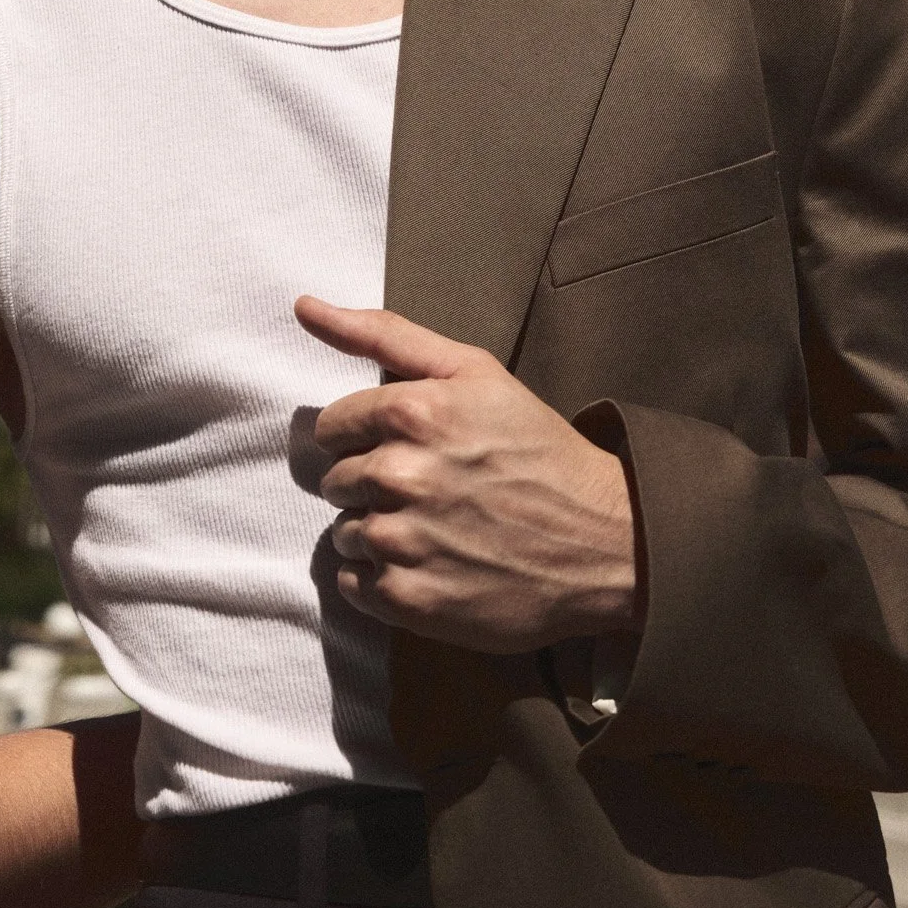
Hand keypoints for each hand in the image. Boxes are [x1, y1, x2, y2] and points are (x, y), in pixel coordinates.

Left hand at [298, 297, 638, 653]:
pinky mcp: (411, 601)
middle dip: (372, 484)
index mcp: (412, 411)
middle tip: (430, 490)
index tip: (405, 448)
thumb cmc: (536, 448)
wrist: (605, 540)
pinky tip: (429, 566)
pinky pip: (354, 586)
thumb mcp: (472, 371)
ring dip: (377, 533)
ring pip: (344, 534)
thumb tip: (302, 306)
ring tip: (435, 530)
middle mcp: (401, 475)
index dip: (365, 437)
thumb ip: (383, 334)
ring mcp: (405, 542)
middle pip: (335, 481)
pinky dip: (382, 580)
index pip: (333, 427)